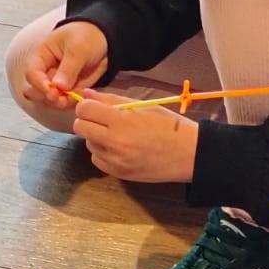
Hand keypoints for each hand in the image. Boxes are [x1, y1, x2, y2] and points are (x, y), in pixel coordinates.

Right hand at [21, 21, 109, 109]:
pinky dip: (73, 102)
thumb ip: (68, 68)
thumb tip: (58, 87)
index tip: (52, 92)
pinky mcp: (70, 90)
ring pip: (50, 100)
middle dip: (48, 98)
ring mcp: (57, 83)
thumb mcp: (78, 48)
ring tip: (76, 96)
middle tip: (62, 99)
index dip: (39, 85)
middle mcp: (46, 72)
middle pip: (36, 91)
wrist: (104, 38)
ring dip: (61, 103)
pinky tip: (83, 95)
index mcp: (41, 56)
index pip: (32, 74)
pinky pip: (66, 101)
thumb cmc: (86, 36)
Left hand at [72, 93, 196, 181]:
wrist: (188, 154)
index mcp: (122, 121)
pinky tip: (119, 148)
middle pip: (80, 127)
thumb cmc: (167, 125)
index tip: (94, 106)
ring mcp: (115, 161)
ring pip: (88, 143)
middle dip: (87, 120)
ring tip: (116, 134)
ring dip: (96, 137)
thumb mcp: (141, 106)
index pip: (85, 110)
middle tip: (101, 119)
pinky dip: (103, 152)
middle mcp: (115, 142)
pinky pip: (97, 159)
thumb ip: (111, 100)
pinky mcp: (118, 173)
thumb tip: (86, 94)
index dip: (86, 105)